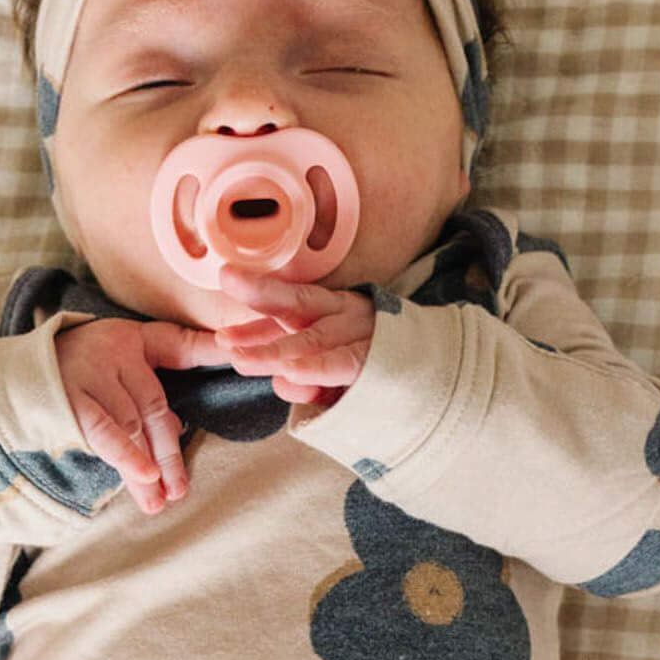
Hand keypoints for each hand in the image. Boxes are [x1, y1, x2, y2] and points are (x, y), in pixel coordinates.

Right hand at [54, 315, 234, 513]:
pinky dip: (127, 455)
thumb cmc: (69, 381)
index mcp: (132, 341)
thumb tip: (175, 434)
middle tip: (179, 490)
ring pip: (132, 426)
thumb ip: (142, 394)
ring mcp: (92, 373)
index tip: (237, 354)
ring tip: (158, 502)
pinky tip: (145, 478)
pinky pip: (105, 430)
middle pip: (154, 407)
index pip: (179, 347)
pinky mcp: (71, 398)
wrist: (8, 380)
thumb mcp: (108, 372)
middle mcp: (115, 352)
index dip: (209, 350)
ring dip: (148, 468)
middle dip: (168, 453)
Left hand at [212, 264, 376, 407]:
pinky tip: (292, 371)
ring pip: (312, 341)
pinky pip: (343, 365)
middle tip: (222, 314)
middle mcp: (346, 315)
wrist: (437, 378)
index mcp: (331, 309)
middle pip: (296, 306)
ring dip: (274, 352)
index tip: (227, 279)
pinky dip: (317, 368)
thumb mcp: (328, 373)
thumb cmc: (373, 373)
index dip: (257, 295)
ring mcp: (363, 335)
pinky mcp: (378, 362)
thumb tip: (282, 380)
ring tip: (241, 359)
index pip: (287, 304)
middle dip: (259, 302)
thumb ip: (302, 378)